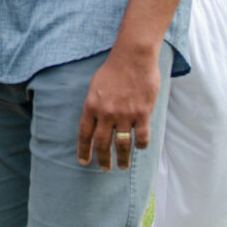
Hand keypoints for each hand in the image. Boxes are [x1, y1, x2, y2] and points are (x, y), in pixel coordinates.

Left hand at [75, 44, 159, 170]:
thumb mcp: (95, 86)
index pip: (85, 135)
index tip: (84, 162)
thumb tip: (94, 122)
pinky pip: (141, 138)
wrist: (133, 56)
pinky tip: (140, 147)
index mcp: (91, 106)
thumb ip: (94, 106)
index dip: (84, 151)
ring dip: (122, 159)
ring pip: (122, 146)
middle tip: (105, 169)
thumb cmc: (114, 69)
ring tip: (123, 166)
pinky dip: (140, 145)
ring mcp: (125, 115)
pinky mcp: (142, 113)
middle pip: (102, 144)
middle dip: (103, 160)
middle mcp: (106, 114)